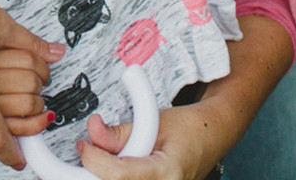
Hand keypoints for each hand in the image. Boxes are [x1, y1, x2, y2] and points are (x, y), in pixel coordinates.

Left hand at [75, 107, 219, 179]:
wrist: (211, 137)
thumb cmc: (188, 129)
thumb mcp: (154, 122)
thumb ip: (121, 132)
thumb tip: (93, 132)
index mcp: (166, 173)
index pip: (118, 175)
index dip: (94, 159)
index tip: (84, 146)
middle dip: (95, 172)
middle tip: (91, 154)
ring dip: (105, 176)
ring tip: (111, 160)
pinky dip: (115, 178)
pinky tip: (117, 168)